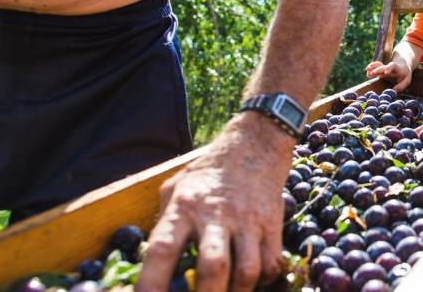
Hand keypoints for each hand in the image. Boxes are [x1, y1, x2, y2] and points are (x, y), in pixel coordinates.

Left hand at [136, 113, 291, 291]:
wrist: (255, 145)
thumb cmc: (209, 171)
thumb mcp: (175, 187)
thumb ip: (164, 222)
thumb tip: (150, 262)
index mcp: (184, 206)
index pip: (163, 250)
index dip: (152, 284)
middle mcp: (216, 214)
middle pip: (213, 267)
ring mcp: (248, 220)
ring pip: (247, 271)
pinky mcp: (273, 224)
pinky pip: (271, 264)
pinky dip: (261, 281)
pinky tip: (251, 281)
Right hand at [365, 60, 412, 91]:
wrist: (402, 65)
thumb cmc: (404, 75)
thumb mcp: (406, 80)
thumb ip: (401, 86)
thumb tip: (393, 92)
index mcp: (397, 68)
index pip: (393, 66)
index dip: (389, 68)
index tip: (386, 72)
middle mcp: (389, 67)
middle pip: (382, 66)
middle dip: (377, 70)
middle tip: (372, 73)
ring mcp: (384, 67)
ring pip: (377, 65)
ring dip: (372, 67)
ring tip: (368, 73)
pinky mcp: (380, 69)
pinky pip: (374, 67)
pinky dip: (370, 69)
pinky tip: (367, 74)